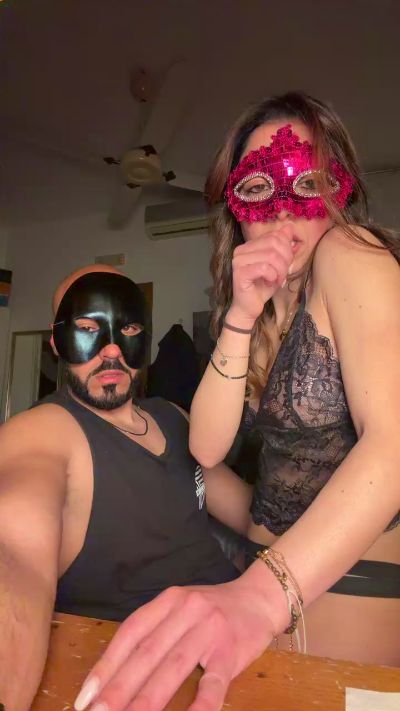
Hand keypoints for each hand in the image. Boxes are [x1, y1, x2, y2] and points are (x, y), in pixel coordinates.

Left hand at [74, 576, 277, 710]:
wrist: (259, 598)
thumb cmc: (213, 608)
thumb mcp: (180, 607)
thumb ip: (154, 631)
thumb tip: (115, 672)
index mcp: (169, 600)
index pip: (130, 634)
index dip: (106, 665)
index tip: (85, 696)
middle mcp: (186, 611)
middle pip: (147, 653)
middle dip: (118, 688)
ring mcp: (210, 631)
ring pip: (172, 668)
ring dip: (147, 700)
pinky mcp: (231, 652)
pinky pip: (212, 683)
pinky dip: (199, 706)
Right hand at [228, 226, 294, 325]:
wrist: (249, 308)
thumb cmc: (262, 287)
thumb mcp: (277, 265)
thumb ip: (282, 246)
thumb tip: (289, 227)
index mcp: (249, 246)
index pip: (274, 236)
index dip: (286, 249)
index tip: (286, 264)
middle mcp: (241, 250)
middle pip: (274, 243)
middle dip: (285, 259)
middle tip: (284, 273)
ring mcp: (238, 261)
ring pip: (271, 255)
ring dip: (280, 270)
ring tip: (278, 280)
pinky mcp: (239, 273)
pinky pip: (264, 268)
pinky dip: (273, 276)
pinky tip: (271, 282)